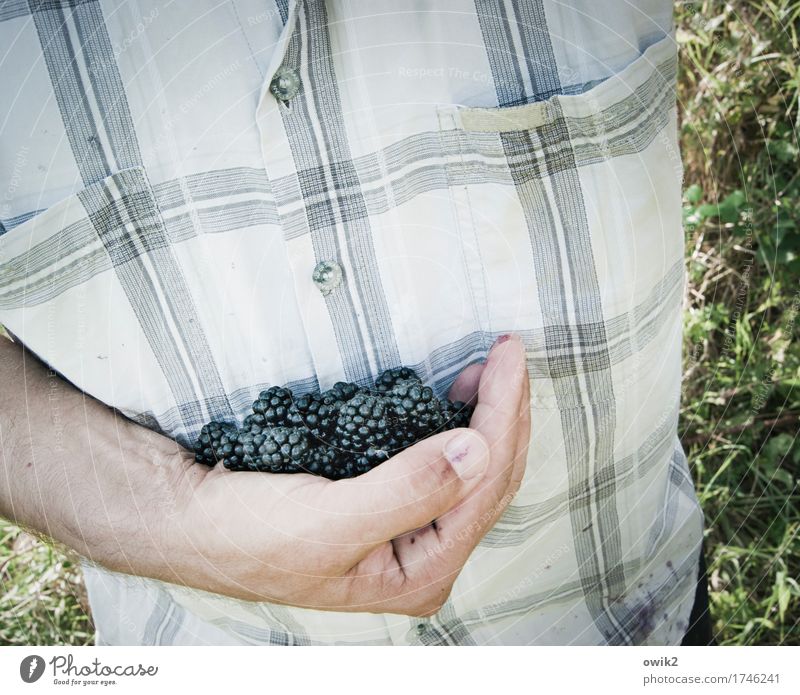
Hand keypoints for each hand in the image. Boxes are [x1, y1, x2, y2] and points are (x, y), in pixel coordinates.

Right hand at [162, 334, 530, 615]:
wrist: (189, 519)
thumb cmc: (247, 533)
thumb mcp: (329, 519)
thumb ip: (409, 490)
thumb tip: (478, 449)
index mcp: (419, 574)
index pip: (483, 487)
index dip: (502, 419)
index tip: (507, 359)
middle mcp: (422, 557)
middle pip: (487, 478)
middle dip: (503, 413)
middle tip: (509, 353)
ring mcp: (407, 530)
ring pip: (470, 468)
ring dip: (485, 416)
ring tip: (490, 369)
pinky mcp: (388, 503)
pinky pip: (439, 460)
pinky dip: (453, 423)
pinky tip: (455, 396)